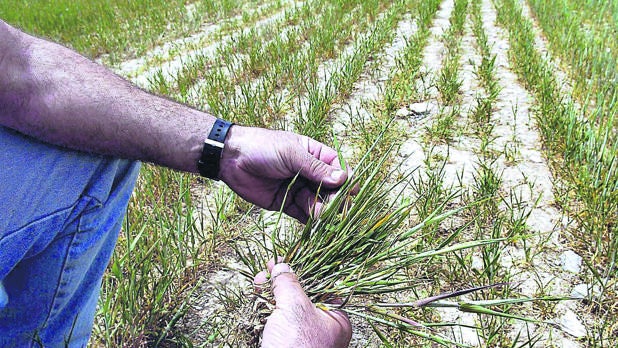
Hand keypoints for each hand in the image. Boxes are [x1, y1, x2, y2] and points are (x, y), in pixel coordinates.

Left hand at [219, 126, 347, 222]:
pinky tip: (315, 226)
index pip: (338, 168)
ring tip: (321, 215)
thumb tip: (342, 179)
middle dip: (335, 199)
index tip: (350, 191)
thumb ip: (315, 168)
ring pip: (318, 203)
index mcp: (314, 155)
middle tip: (335, 207)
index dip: (345, 180)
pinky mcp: (286, 204)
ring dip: (322, 211)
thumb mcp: (291, 154)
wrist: (231, 158)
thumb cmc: (263, 147)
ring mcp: (299, 189)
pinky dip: (310, 222)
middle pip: (331, 189)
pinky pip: (303, 215)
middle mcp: (310, 173)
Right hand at [254, 262, 351, 347]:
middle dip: (282, 279)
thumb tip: (282, 266)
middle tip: (266, 269)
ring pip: (286, 307)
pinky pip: (276, 321)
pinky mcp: (284, 344)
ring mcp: (302, 337)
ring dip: (271, 292)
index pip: (321, 284)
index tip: (286, 256)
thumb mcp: (295, 309)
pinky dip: (266, 309)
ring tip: (257, 283)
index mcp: (336, 319)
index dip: (303, 268)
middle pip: (302, 294)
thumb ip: (288, 284)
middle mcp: (322, 327)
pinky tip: (257, 299)